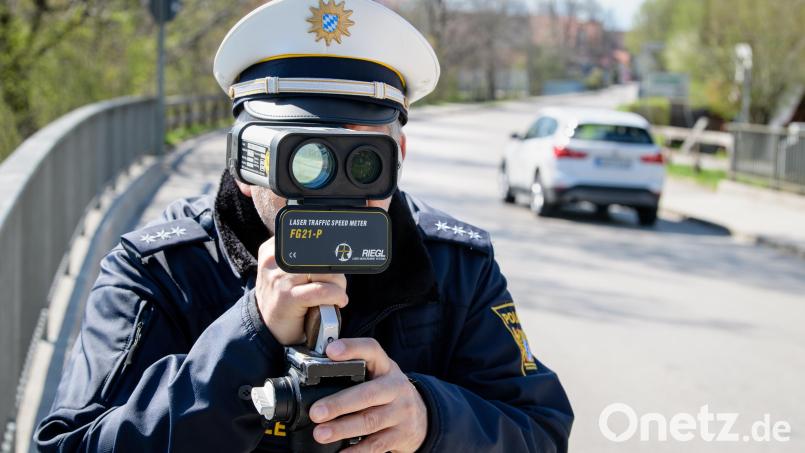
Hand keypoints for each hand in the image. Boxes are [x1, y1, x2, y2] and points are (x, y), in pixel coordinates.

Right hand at [255, 237, 347, 344]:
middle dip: (335, 272)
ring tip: (335, 294)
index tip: (336, 262)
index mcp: (273, 249)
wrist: (267, 329)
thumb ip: (304, 259)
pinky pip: (323, 291)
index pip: (311, 240)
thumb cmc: (284, 298)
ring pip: (326, 273)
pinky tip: (338, 302)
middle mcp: (274, 260)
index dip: (328, 253)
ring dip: (338, 286)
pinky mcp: (288, 298)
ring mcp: (280, 279)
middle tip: (336, 286)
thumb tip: (336, 251)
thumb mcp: (287, 273)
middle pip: (320, 256)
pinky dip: (336, 296)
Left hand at [309, 338, 427, 452]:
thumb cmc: (389, 395)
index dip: (352, 348)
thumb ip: (355, 375)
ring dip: (343, 428)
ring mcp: (401, 412)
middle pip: (369, 393)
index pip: (371, 350)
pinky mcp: (401, 435)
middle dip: (340, 403)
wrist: (421, 419)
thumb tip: (315, 380)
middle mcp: (396, 387)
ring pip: (371, 420)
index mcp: (386, 367)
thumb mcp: (378, 377)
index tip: (331, 351)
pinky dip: (357, 451)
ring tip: (321, 433)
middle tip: (317, 412)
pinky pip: (376, 445)